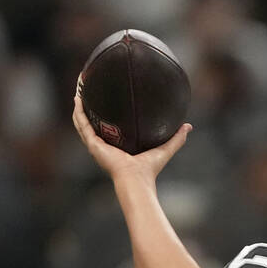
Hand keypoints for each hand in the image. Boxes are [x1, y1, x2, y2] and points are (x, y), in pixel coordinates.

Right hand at [71, 94, 191, 183]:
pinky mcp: (93, 144)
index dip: (106, 114)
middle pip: (92, 122)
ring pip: (82, 121)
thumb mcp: (164, 148)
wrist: (136, 179)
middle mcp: (104, 145)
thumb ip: (176, 138)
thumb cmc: (149, 169)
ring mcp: (96, 144)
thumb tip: (188, 126)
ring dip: (79, 105)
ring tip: (79, 89)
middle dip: (88, 106)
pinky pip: (82, 124)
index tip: (107, 98)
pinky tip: (78, 98)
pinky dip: (79, 111)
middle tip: (88, 90)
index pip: (108, 127)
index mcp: (117, 146)